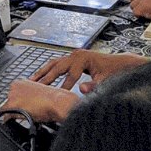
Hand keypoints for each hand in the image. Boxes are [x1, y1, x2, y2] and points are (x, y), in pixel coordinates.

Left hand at [1, 79, 77, 123]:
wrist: (57, 102)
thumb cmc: (53, 99)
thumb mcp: (38, 92)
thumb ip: (28, 95)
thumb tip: (25, 102)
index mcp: (20, 82)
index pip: (12, 95)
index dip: (19, 103)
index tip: (24, 106)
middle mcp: (14, 86)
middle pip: (8, 101)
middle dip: (16, 108)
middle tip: (28, 111)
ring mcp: (12, 95)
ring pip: (7, 109)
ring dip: (15, 113)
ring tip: (28, 114)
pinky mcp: (12, 105)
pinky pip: (6, 116)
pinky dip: (10, 120)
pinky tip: (21, 119)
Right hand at [32, 50, 146, 90]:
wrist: (119, 63)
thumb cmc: (113, 71)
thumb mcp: (105, 80)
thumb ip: (93, 86)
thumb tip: (82, 89)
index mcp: (83, 58)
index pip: (71, 74)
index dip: (64, 86)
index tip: (56, 95)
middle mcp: (76, 55)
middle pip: (57, 66)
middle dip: (47, 77)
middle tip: (36, 87)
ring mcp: (72, 55)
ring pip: (53, 63)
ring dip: (43, 72)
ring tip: (31, 80)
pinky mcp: (72, 58)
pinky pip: (56, 64)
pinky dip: (48, 70)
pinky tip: (41, 76)